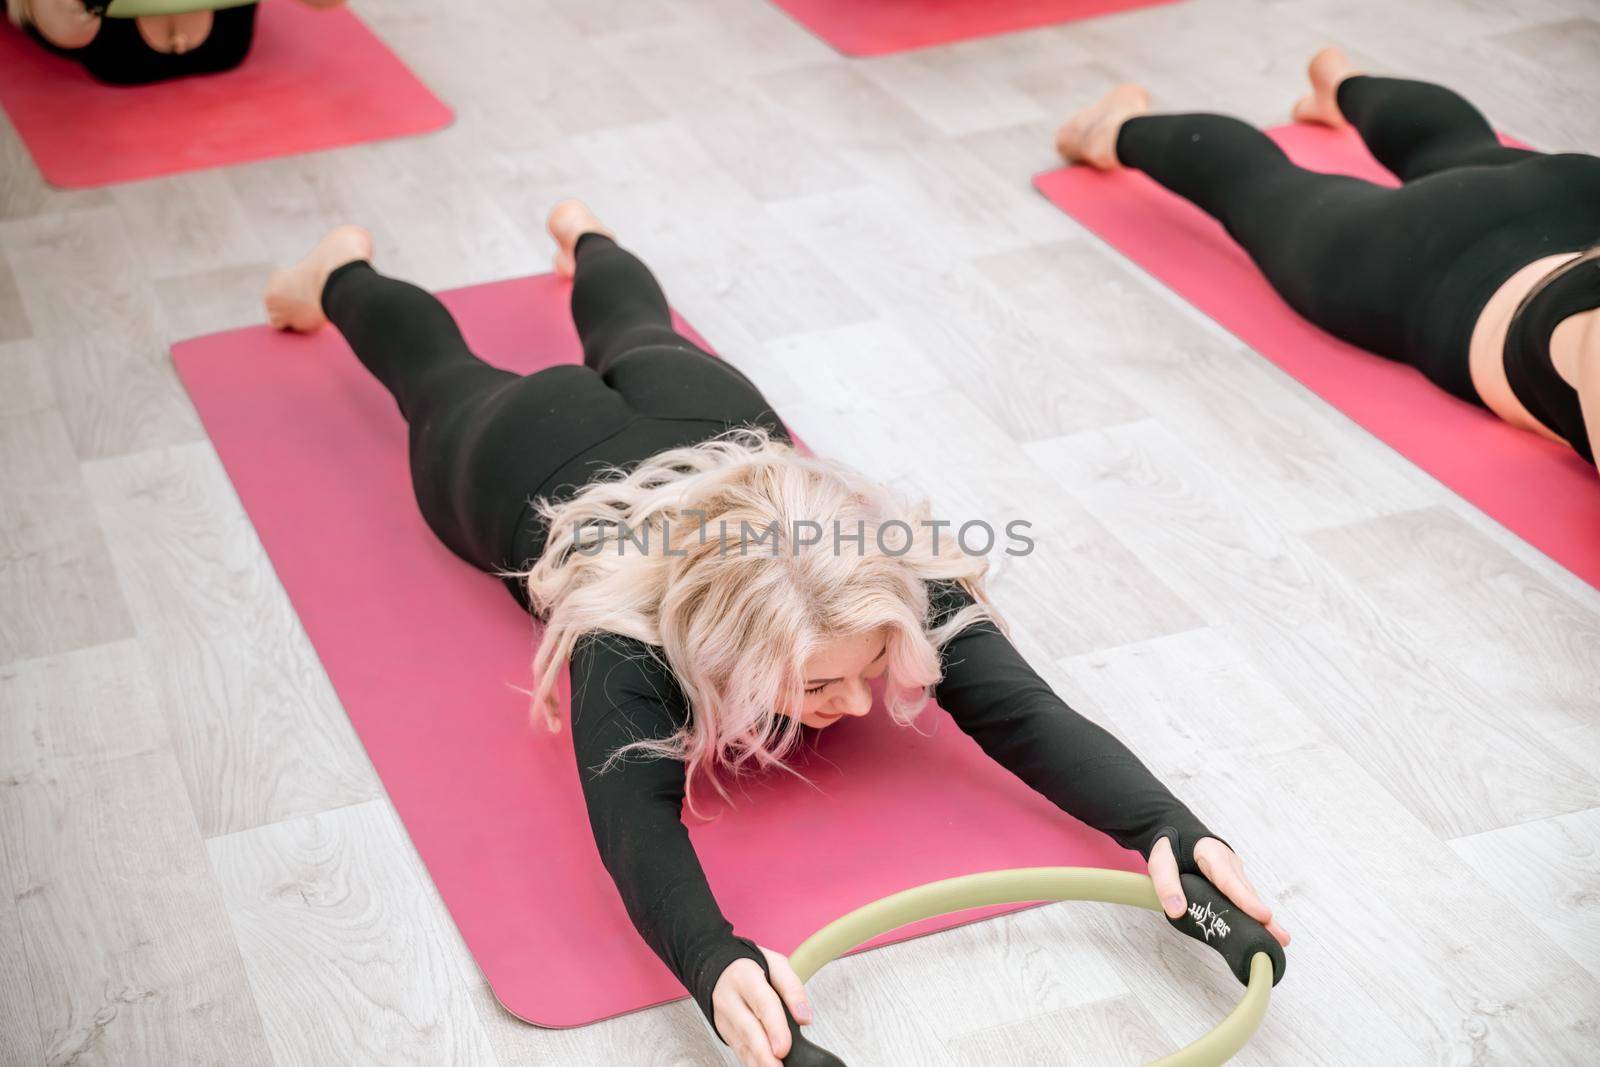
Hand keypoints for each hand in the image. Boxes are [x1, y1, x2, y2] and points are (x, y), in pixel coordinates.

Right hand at [712, 946, 811, 1066]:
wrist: (720, 967)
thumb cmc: (751, 966)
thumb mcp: (777, 965)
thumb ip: (793, 989)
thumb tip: (804, 1017)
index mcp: (745, 977)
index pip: (763, 1004)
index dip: (775, 1027)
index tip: (784, 1047)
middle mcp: (730, 997)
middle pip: (748, 1028)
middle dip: (763, 1052)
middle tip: (777, 1065)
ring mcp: (724, 1016)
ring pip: (741, 1043)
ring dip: (757, 1061)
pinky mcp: (723, 1030)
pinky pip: (738, 1049)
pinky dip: (751, 1061)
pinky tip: (763, 1066)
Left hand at [1148, 836, 1290, 946]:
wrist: (1178, 831)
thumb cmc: (1171, 847)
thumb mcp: (1161, 861)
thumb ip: (1166, 884)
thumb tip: (1177, 911)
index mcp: (1212, 855)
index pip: (1229, 881)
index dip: (1246, 900)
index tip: (1264, 916)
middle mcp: (1229, 864)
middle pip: (1247, 893)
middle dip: (1263, 917)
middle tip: (1281, 938)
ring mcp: (1235, 873)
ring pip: (1249, 897)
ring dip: (1262, 919)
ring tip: (1278, 941)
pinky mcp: (1234, 882)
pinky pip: (1244, 899)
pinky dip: (1253, 915)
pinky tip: (1262, 932)